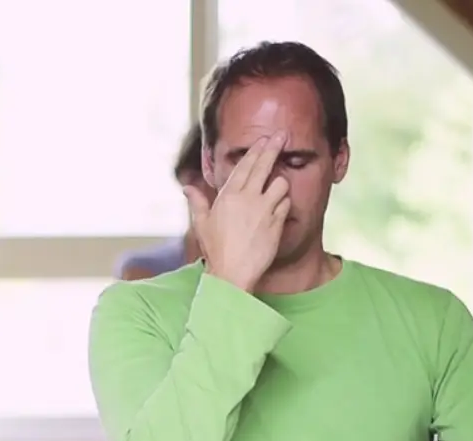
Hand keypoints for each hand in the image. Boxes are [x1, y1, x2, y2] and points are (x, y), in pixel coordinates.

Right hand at [184, 132, 291, 291]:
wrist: (232, 273)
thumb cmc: (215, 250)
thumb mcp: (202, 224)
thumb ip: (197, 202)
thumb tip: (186, 188)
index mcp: (228, 196)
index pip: (244, 166)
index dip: (255, 151)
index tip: (264, 140)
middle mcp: (247, 198)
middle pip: (264, 165)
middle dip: (273, 148)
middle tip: (282, 136)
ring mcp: (263, 209)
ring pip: (281, 183)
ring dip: (280, 184)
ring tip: (275, 190)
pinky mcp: (276, 222)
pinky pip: (286, 204)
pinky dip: (284, 204)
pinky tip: (278, 211)